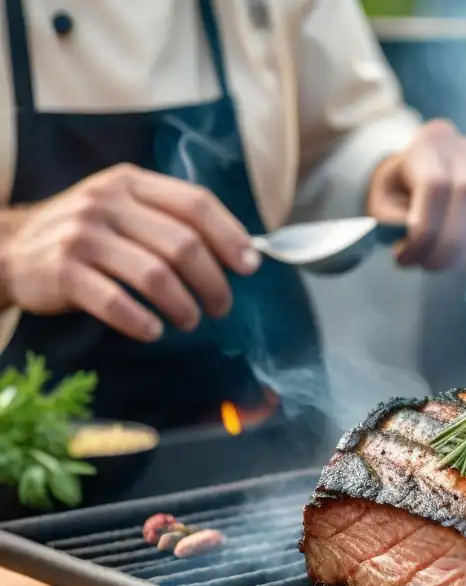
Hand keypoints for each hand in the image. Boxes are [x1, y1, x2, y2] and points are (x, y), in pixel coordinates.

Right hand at [0, 164, 259, 341]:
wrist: (10, 248)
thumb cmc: (88, 234)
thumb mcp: (123, 207)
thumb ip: (172, 219)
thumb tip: (245, 248)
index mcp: (131, 182)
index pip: (197, 204)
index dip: (231, 237)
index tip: (250, 266)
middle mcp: (107, 202)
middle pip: (184, 245)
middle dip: (213, 283)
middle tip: (220, 307)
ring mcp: (82, 236)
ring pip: (155, 276)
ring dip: (183, 306)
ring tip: (190, 321)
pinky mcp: (61, 271)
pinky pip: (114, 302)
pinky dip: (141, 321)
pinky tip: (153, 331)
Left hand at [365, 119, 465, 270]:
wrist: (425, 175)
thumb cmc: (402, 195)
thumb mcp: (383, 205)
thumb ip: (394, 222)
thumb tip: (415, 239)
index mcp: (428, 145)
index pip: (435, 185)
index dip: (425, 231)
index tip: (407, 257)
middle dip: (452, 244)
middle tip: (433, 266)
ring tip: (459, 266)